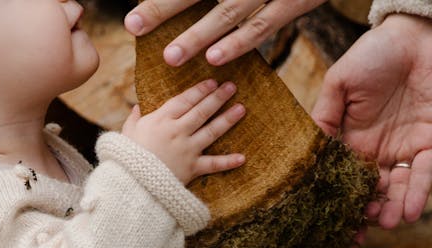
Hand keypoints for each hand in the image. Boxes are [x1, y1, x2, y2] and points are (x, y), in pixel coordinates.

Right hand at [122, 79, 245, 183]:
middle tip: (232, 86)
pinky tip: (242, 158)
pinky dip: (228, 162)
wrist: (130, 183)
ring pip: (212, 131)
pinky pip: (213, 164)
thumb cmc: (126, 157)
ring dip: (228, 119)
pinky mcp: (192, 168)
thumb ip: (135, 118)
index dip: (200, 90)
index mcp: (161, 120)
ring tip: (241, 108)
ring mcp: (187, 149)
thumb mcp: (127, 132)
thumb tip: (138, 106)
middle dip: (218, 97)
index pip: (185, 100)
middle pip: (202, 111)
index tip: (212, 82)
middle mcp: (177, 131)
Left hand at [124, 0, 325, 65]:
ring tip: (172, 55)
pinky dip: (239, 42)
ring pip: (230, 10)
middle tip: (135, 25)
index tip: (132, 18)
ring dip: (200, 34)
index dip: (162, 0)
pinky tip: (216, 58)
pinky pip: (265, 25)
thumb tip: (163, 0)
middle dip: (166, 7)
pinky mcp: (298, 1)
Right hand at [312, 14, 431, 228]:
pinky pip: (424, 174)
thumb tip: (307, 154)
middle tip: (358, 233)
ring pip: (398, 188)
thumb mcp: (338, 84)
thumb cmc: (374, 53)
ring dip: (392, 209)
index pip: (343, 178)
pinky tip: (410, 214)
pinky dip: (418, 194)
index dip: (337, 200)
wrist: (418, 35)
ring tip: (385, 224)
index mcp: (352, 139)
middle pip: (370, 191)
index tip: (329, 223)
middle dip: (365, 213)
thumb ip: (323, 118)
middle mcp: (378, 150)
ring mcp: (405, 148)